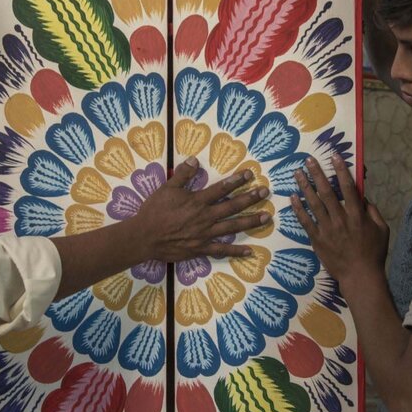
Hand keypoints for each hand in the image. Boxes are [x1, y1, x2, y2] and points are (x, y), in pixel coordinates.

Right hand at [135, 157, 270, 261]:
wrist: (144, 237)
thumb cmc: (154, 211)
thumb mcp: (166, 188)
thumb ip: (182, 175)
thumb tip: (195, 160)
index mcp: (197, 201)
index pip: (221, 188)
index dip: (237, 180)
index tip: (250, 174)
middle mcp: (205, 217)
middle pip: (232, 206)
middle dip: (250, 198)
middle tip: (265, 192)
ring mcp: (205, 234)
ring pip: (232, 227)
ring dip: (250, 221)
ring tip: (266, 217)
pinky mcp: (201, 249)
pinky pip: (222, 250)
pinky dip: (236, 251)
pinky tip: (250, 252)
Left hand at [291, 154, 388, 288]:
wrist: (360, 276)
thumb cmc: (373, 252)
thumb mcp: (381, 229)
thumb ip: (372, 211)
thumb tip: (362, 196)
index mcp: (357, 215)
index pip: (348, 187)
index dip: (341, 170)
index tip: (334, 156)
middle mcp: (341, 218)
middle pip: (327, 191)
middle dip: (317, 173)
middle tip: (308, 160)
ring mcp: (327, 229)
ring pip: (313, 203)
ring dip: (304, 186)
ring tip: (297, 173)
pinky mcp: (317, 239)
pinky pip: (305, 221)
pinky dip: (298, 208)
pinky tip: (292, 197)